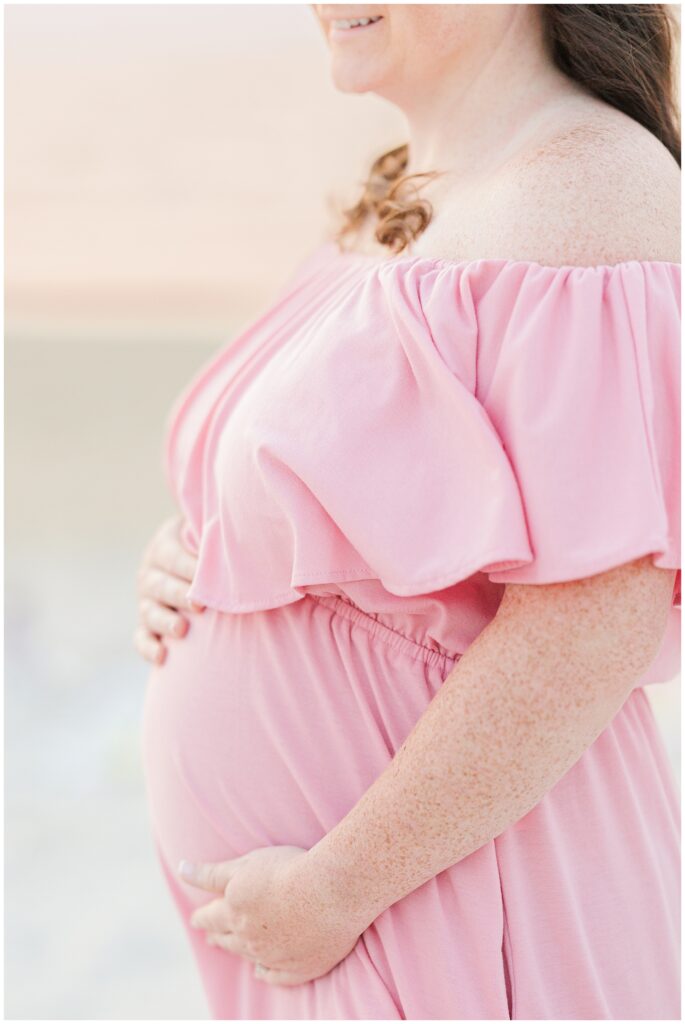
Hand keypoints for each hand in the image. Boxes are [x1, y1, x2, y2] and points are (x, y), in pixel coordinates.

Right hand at [134, 513, 204, 664]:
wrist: (194, 567)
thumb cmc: (210, 548)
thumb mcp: (208, 534)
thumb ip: (218, 536)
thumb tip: (247, 535)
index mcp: (163, 547)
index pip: (172, 556)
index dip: (189, 568)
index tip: (208, 578)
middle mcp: (150, 574)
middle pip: (159, 585)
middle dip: (179, 595)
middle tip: (199, 606)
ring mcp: (146, 601)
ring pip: (149, 613)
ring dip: (164, 621)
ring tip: (181, 630)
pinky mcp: (145, 626)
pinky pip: (141, 639)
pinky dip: (148, 647)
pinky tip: (161, 657)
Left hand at [178, 845, 366, 986]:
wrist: (330, 892)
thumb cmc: (288, 869)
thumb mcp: (244, 864)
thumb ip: (210, 872)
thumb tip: (181, 869)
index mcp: (234, 912)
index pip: (209, 917)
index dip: (202, 917)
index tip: (197, 918)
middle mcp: (250, 938)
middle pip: (227, 940)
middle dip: (216, 936)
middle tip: (210, 937)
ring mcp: (274, 955)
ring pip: (250, 957)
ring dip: (240, 952)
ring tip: (234, 949)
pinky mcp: (300, 968)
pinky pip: (276, 976)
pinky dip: (266, 973)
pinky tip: (261, 972)